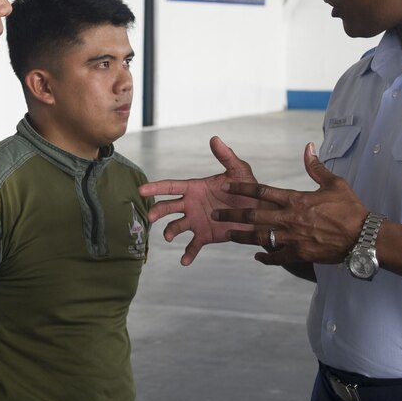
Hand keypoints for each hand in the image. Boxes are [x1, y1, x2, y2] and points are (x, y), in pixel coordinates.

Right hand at [139, 136, 267, 264]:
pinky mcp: (205, 236)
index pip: (170, 186)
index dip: (155, 187)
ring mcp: (196, 221)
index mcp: (194, 188)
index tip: (141, 190)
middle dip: (158, 211)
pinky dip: (188, 254)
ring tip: (168, 236)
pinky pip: (193, 245)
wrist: (260, 212)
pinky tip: (184, 261)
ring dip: (170, 231)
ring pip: (176, 226)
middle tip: (152, 216)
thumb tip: (215, 138)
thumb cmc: (248, 188)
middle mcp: (191, 205)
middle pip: (168, 207)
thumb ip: (226, 156)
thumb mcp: (239, 170)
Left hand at [217, 143, 367, 266]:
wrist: (364, 237)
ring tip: (229, 235)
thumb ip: (316, 167)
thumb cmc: (350, 208)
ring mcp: (293, 237)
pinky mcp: (300, 254)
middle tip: (215, 214)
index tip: (225, 186)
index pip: (262, 191)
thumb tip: (308, 147)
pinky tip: (257, 256)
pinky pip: (277, 256)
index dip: (242, 188)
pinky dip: (266, 257)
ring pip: (260, 237)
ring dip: (242, 236)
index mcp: (296, 199)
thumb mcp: (334, 183)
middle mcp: (290, 218)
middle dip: (232, 214)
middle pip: (253, 215)